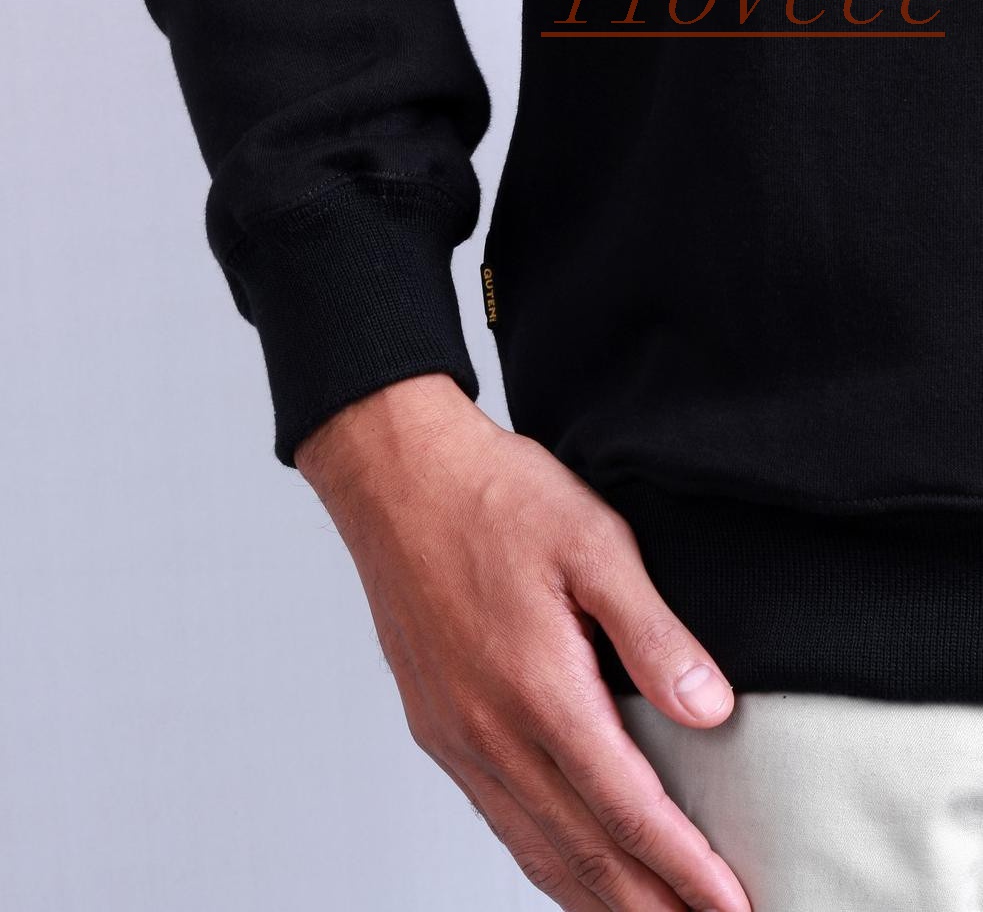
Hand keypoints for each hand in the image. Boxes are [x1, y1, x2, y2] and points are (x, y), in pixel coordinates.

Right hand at [296, 373, 751, 911]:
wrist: (397, 475)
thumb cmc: (492, 497)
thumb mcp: (593, 543)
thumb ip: (652, 634)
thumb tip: (710, 711)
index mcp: (538, 687)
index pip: (628, 809)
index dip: (687, 871)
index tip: (735, 909)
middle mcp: (489, 728)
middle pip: (581, 851)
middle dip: (649, 905)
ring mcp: (454, 732)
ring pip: (532, 846)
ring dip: (595, 896)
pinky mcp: (434, 721)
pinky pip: (494, 814)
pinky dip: (540, 858)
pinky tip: (563, 863)